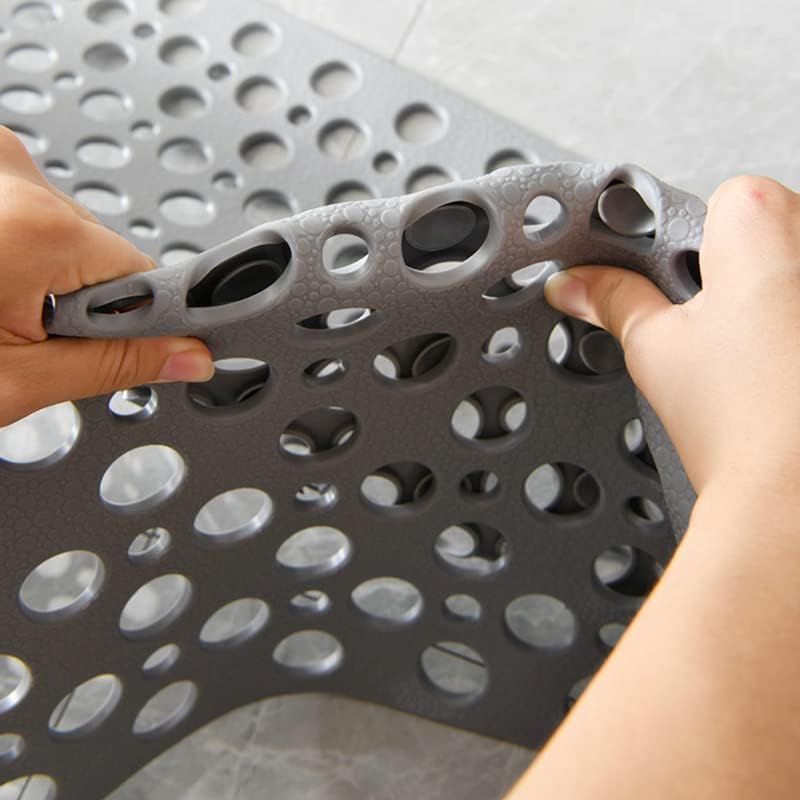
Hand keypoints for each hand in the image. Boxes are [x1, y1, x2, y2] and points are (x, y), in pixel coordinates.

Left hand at [0, 126, 212, 426]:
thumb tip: (189, 358)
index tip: (152, 343)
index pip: (143, 277)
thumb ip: (115, 366)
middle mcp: (12, 171)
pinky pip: (29, 209)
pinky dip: (16, 247)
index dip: (139, 322)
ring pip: (64, 230)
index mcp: (37, 225)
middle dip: (79, 299)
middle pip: (102, 251)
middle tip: (26, 333)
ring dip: (43, 271)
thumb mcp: (16, 380)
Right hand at [545, 175, 799, 497]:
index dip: (693, 242)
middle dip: (733, 271)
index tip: (673, 282)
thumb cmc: (743, 426)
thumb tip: (575, 284)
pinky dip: (789, 332)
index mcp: (764, 227)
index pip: (725, 198)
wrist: (792, 498)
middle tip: (708, 326)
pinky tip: (779, 372)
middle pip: (768, 229)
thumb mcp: (654, 349)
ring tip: (747, 358)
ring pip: (792, 271)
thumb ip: (612, 301)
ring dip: (771, 300)